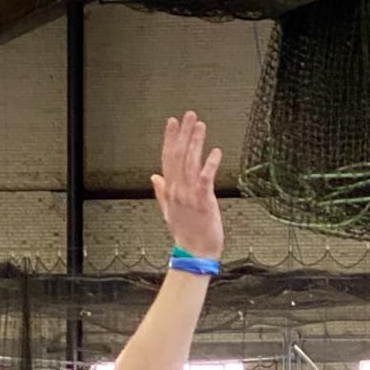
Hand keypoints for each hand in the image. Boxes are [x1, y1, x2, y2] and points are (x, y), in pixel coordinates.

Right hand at [152, 112, 223, 260]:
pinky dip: (210, 164)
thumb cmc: (186, 234)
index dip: (169, 139)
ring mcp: (189, 195)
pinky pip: (206, 179)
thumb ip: (162, 192)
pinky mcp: (203, 202)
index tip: (172, 122)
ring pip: (190, 163)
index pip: (167, 158)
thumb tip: (154, 177)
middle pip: (178, 156)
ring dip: (195, 143)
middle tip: (189, 115)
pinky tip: (216, 151)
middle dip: (183, 134)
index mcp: (170, 190)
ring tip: (200, 125)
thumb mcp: (169, 212)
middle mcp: (178, 190)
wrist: (195, 254)